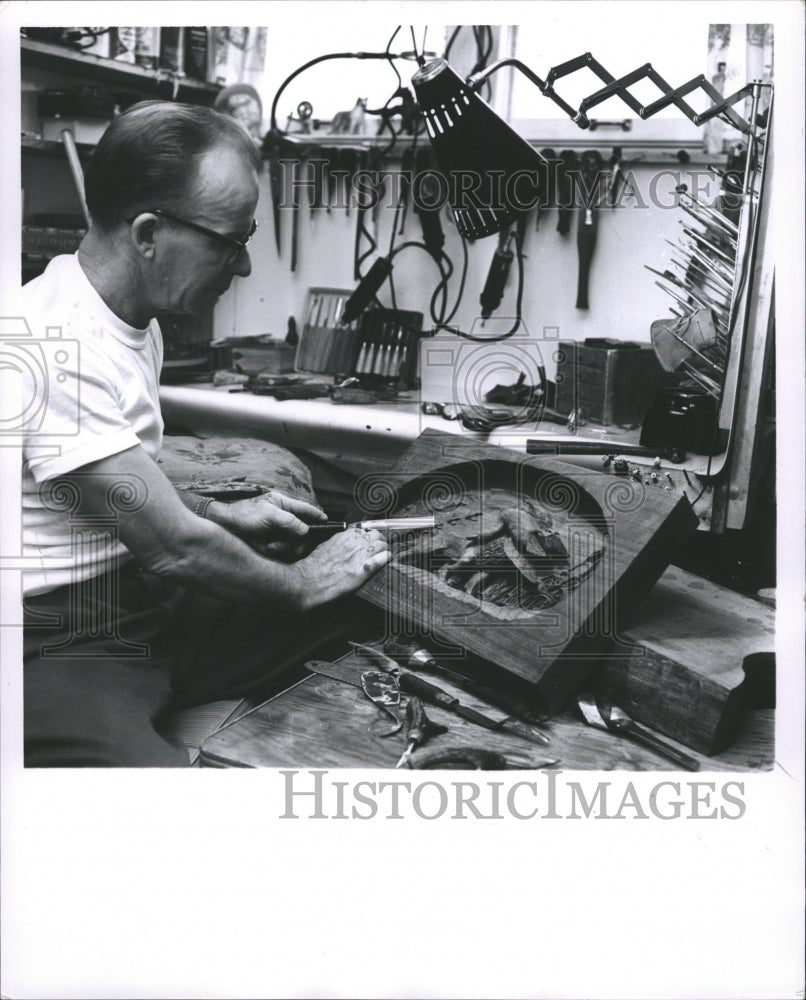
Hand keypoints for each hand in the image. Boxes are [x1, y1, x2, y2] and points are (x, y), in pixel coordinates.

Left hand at [212, 489, 326, 541]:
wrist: (226, 528)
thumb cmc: (245, 515)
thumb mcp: (268, 515)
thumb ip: (288, 520)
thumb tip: (306, 530)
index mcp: (283, 504)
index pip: (305, 509)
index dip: (317, 515)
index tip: (327, 520)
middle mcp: (283, 518)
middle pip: (303, 531)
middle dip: (298, 540)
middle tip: (295, 546)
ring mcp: (279, 531)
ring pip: (293, 543)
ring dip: (283, 546)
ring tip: (268, 545)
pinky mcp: (273, 542)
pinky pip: (284, 550)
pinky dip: (276, 550)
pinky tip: (265, 547)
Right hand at [290, 527, 391, 608]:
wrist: (309, 581)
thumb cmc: (315, 566)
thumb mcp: (326, 546)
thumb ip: (339, 542)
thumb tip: (346, 541)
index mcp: (346, 536)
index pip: (366, 531)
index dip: (371, 537)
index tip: (371, 542)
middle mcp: (355, 543)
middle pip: (377, 536)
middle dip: (380, 542)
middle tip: (380, 549)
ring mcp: (360, 555)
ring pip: (382, 546)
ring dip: (384, 550)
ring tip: (383, 555)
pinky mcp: (363, 570)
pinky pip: (381, 559)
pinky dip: (385, 559)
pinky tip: (386, 560)